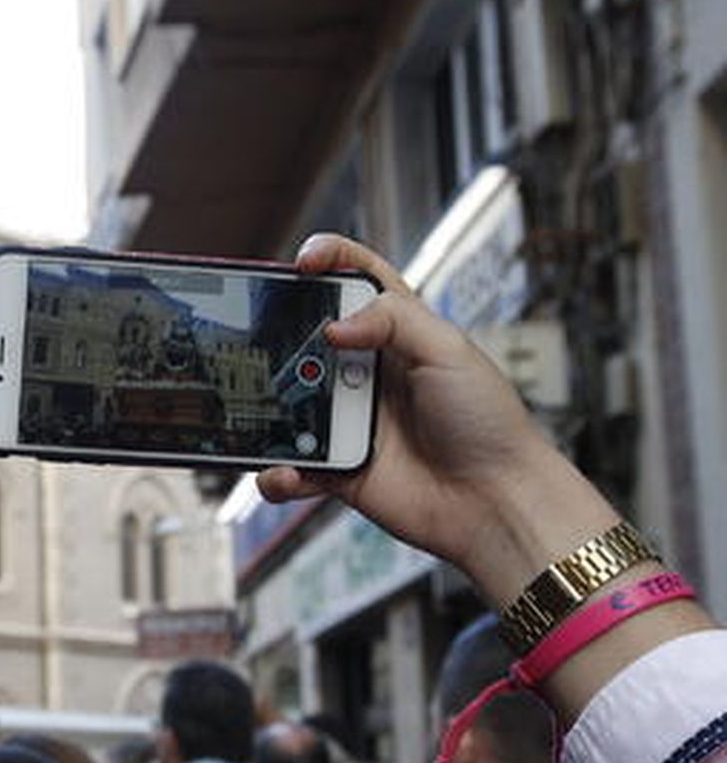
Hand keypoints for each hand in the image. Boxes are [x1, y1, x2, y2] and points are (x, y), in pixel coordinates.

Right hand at [257, 233, 618, 605]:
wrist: (495, 502)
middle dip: (279, 337)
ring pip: (288, 404)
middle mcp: (368, 374)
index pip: (357, 282)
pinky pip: (291, 467)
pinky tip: (289, 472)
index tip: (304, 262)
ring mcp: (349, 422)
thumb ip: (393, 320)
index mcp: (398, 335)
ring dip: (271, 409)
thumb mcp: (450, 350)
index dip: (329, 260)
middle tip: (267, 341)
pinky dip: (279, 473)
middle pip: (306, 341)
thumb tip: (333, 325)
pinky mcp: (337, 468)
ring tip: (274, 412)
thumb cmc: (488, 423)